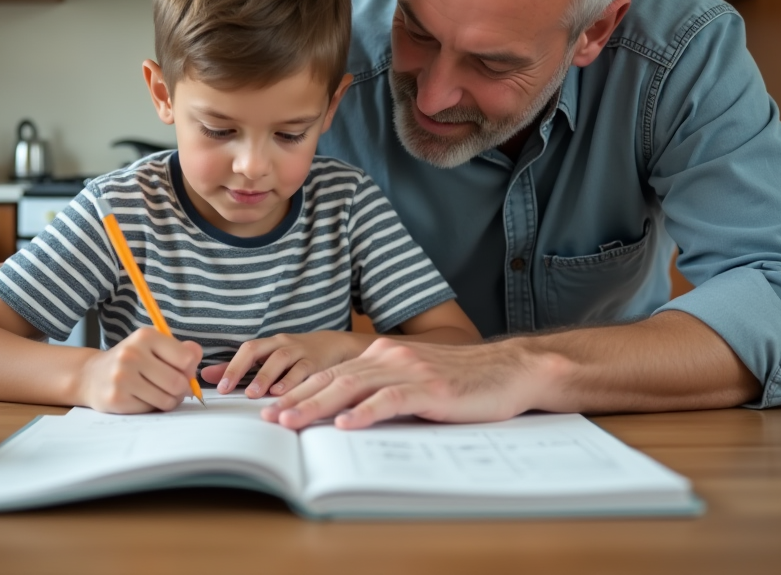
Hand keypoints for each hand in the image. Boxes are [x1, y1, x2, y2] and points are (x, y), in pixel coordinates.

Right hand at [77, 328, 203, 413]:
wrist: (91, 376)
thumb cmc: (131, 361)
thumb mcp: (153, 346)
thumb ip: (181, 350)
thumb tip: (196, 358)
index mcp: (146, 336)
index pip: (187, 358)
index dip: (189, 369)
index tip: (181, 371)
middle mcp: (132, 354)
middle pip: (178, 382)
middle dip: (181, 389)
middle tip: (173, 388)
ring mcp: (122, 377)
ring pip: (167, 399)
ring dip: (169, 400)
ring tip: (158, 393)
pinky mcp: (116, 399)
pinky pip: (151, 409)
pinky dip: (152, 407)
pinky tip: (141, 398)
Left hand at [200, 331, 371, 398]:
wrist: (336, 346)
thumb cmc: (297, 356)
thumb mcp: (268, 358)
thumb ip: (239, 367)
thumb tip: (206, 375)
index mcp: (269, 344)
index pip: (246, 350)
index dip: (231, 367)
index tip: (219, 387)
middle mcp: (282, 344)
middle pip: (257, 350)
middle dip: (240, 368)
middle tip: (227, 389)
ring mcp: (300, 351)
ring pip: (280, 359)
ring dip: (265, 376)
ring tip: (253, 393)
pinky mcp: (317, 362)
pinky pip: (303, 369)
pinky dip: (291, 381)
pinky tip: (281, 393)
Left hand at [259, 337, 548, 429]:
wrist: (510, 370)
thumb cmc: (465, 380)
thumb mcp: (417, 380)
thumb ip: (384, 389)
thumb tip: (347, 412)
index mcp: (384, 354)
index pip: (333, 373)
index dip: (301, 389)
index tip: (273, 407)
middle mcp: (391, 357)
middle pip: (334, 378)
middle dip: (297, 398)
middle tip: (269, 419)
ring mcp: (410, 371)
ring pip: (353, 387)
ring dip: (318, 405)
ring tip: (292, 421)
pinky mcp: (431, 387)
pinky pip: (390, 400)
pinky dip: (364, 412)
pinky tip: (345, 425)